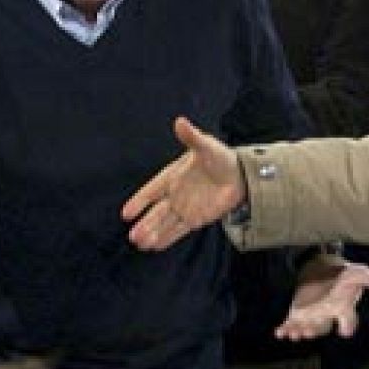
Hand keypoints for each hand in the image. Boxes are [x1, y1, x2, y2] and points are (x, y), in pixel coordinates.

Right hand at [124, 117, 246, 250]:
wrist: (241, 175)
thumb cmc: (221, 157)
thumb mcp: (206, 146)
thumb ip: (192, 137)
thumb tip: (180, 121)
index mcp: (173, 176)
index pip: (152, 190)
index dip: (139, 201)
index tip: (126, 213)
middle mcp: (175, 194)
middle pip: (156, 212)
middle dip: (145, 223)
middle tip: (133, 236)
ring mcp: (184, 208)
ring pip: (165, 223)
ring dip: (153, 233)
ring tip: (140, 243)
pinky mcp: (196, 219)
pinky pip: (178, 230)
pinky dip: (167, 238)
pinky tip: (154, 247)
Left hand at [275, 255, 368, 340]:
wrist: (320, 268)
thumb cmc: (341, 274)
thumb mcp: (357, 273)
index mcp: (342, 308)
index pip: (347, 320)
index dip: (346, 325)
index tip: (343, 331)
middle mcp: (327, 315)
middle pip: (322, 327)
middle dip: (315, 330)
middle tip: (307, 332)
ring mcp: (311, 315)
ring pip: (306, 327)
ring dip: (300, 331)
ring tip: (294, 333)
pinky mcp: (297, 312)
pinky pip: (291, 324)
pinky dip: (284, 329)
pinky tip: (279, 333)